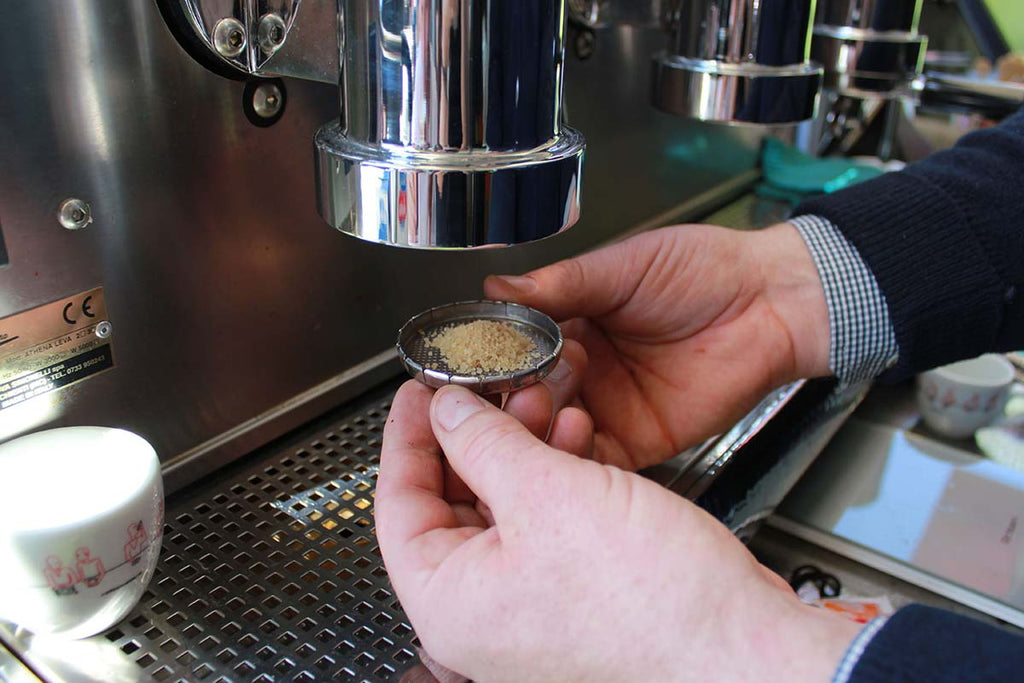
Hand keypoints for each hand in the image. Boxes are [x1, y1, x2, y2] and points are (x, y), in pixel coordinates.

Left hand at [375, 382, 858, 681]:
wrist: (740, 647)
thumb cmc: (648, 604)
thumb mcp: (546, 495)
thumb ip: (483, 444)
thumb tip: (445, 412)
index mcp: (448, 602)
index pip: (397, 502)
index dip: (406, 435)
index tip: (417, 392)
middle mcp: (483, 614)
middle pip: (452, 502)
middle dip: (477, 435)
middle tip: (489, 388)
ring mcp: (531, 607)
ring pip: (506, 509)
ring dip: (523, 449)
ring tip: (544, 404)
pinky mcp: (576, 595)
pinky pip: (548, 524)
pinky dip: (558, 479)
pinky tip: (580, 441)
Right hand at [484, 223, 829, 469]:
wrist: (770, 303)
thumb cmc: (706, 271)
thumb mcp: (623, 267)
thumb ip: (561, 284)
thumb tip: (497, 287)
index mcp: (572, 322)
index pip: (516, 346)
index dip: (494, 355)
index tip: (472, 359)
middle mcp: (583, 369)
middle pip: (527, 394)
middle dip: (510, 395)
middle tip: (505, 388)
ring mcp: (608, 407)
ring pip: (553, 430)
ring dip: (537, 426)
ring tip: (534, 408)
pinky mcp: (636, 441)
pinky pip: (595, 459)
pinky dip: (574, 457)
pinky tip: (565, 440)